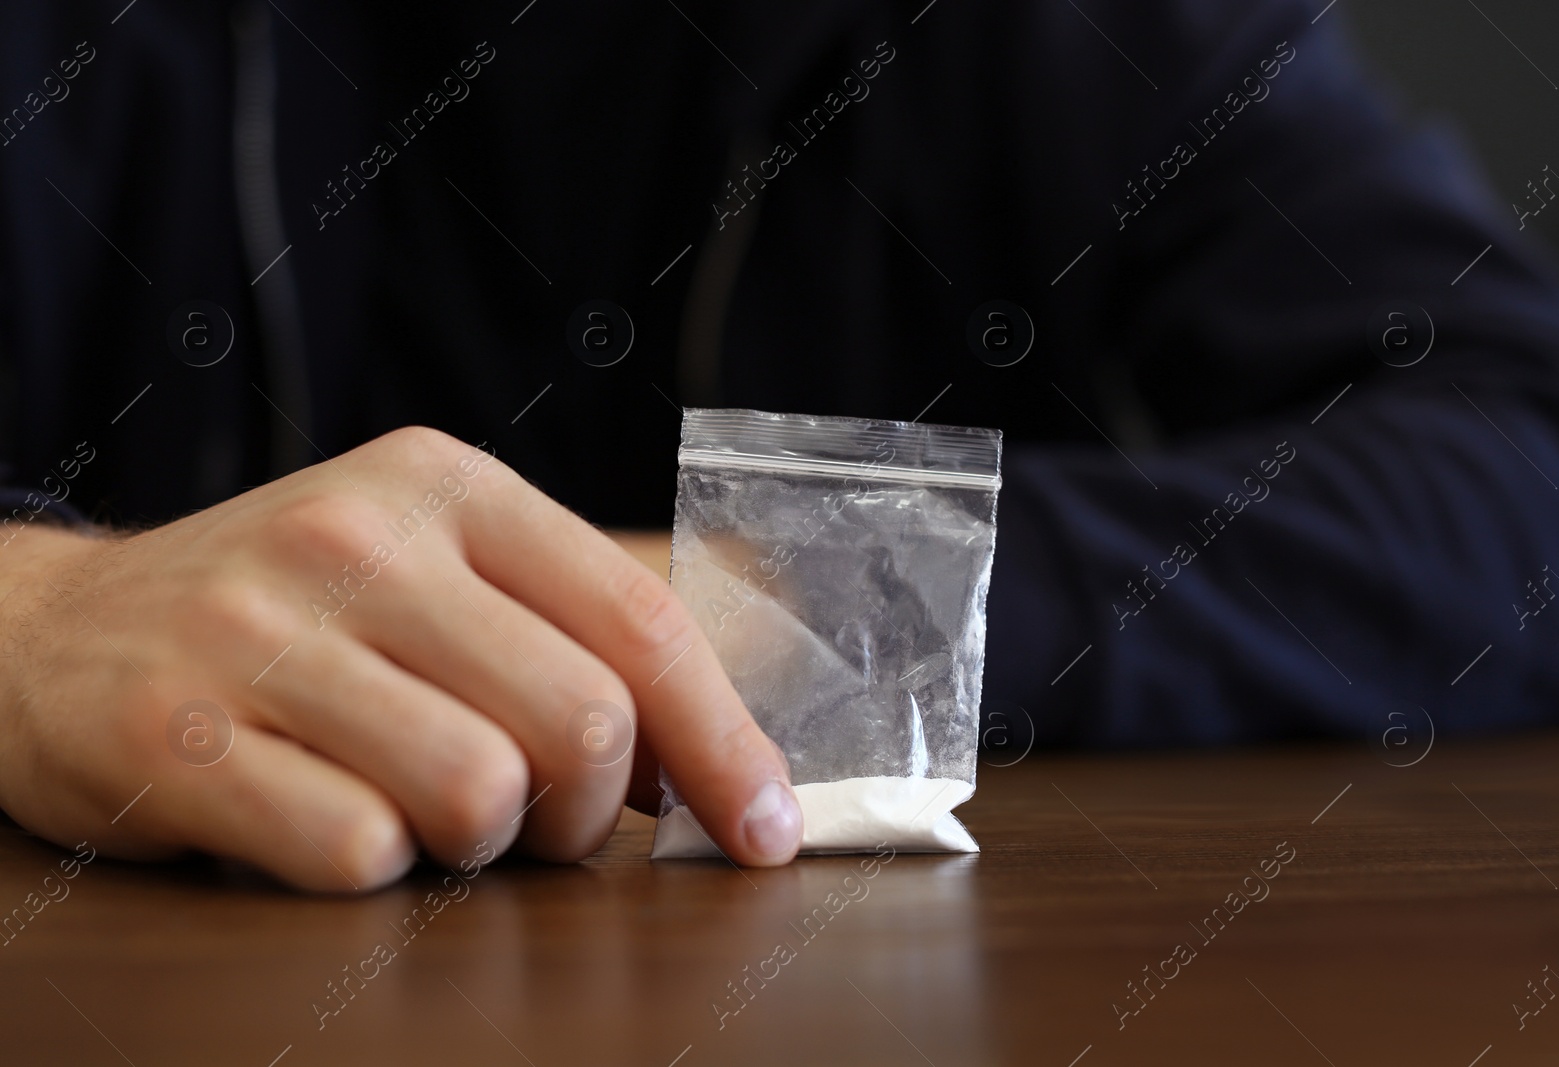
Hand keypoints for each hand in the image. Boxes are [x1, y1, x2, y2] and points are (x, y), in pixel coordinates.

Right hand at [0, 427, 800, 890]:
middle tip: (539, 820)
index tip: (764, 831)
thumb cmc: (288, 618)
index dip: (725, 744)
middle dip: (587, 809)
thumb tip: (710, 751)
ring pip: (479, 794)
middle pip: (579, 719)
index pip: (639, 624)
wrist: (52, 632)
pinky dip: (372, 868)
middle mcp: (357, 538)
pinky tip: (326, 819)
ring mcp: (259, 632)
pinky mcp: (175, 734)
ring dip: (477, 842)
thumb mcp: (429, 570)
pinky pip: (357, 852)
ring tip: (418, 808)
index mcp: (447, 488)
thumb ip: (567, 633)